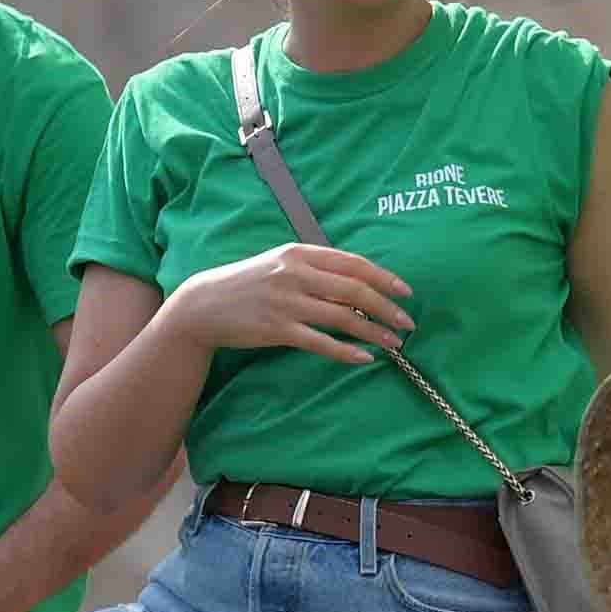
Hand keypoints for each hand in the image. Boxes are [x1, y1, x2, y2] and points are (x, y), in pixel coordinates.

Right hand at [161, 243, 416, 364]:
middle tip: (407, 322)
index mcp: (300, 253)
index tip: (406, 292)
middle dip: (387, 307)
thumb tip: (358, 285)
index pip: (353, 264)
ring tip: (394, 344)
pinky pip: (320, 342)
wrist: (203, 305)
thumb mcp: (280, 264)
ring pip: (342, 317)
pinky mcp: (277, 329)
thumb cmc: (248, 283)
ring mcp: (286, 302)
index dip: (384, 278)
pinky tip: (363, 358)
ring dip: (373, 332)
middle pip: (354, 290)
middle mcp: (295, 274)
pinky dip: (345, 351)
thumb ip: (316, 270)